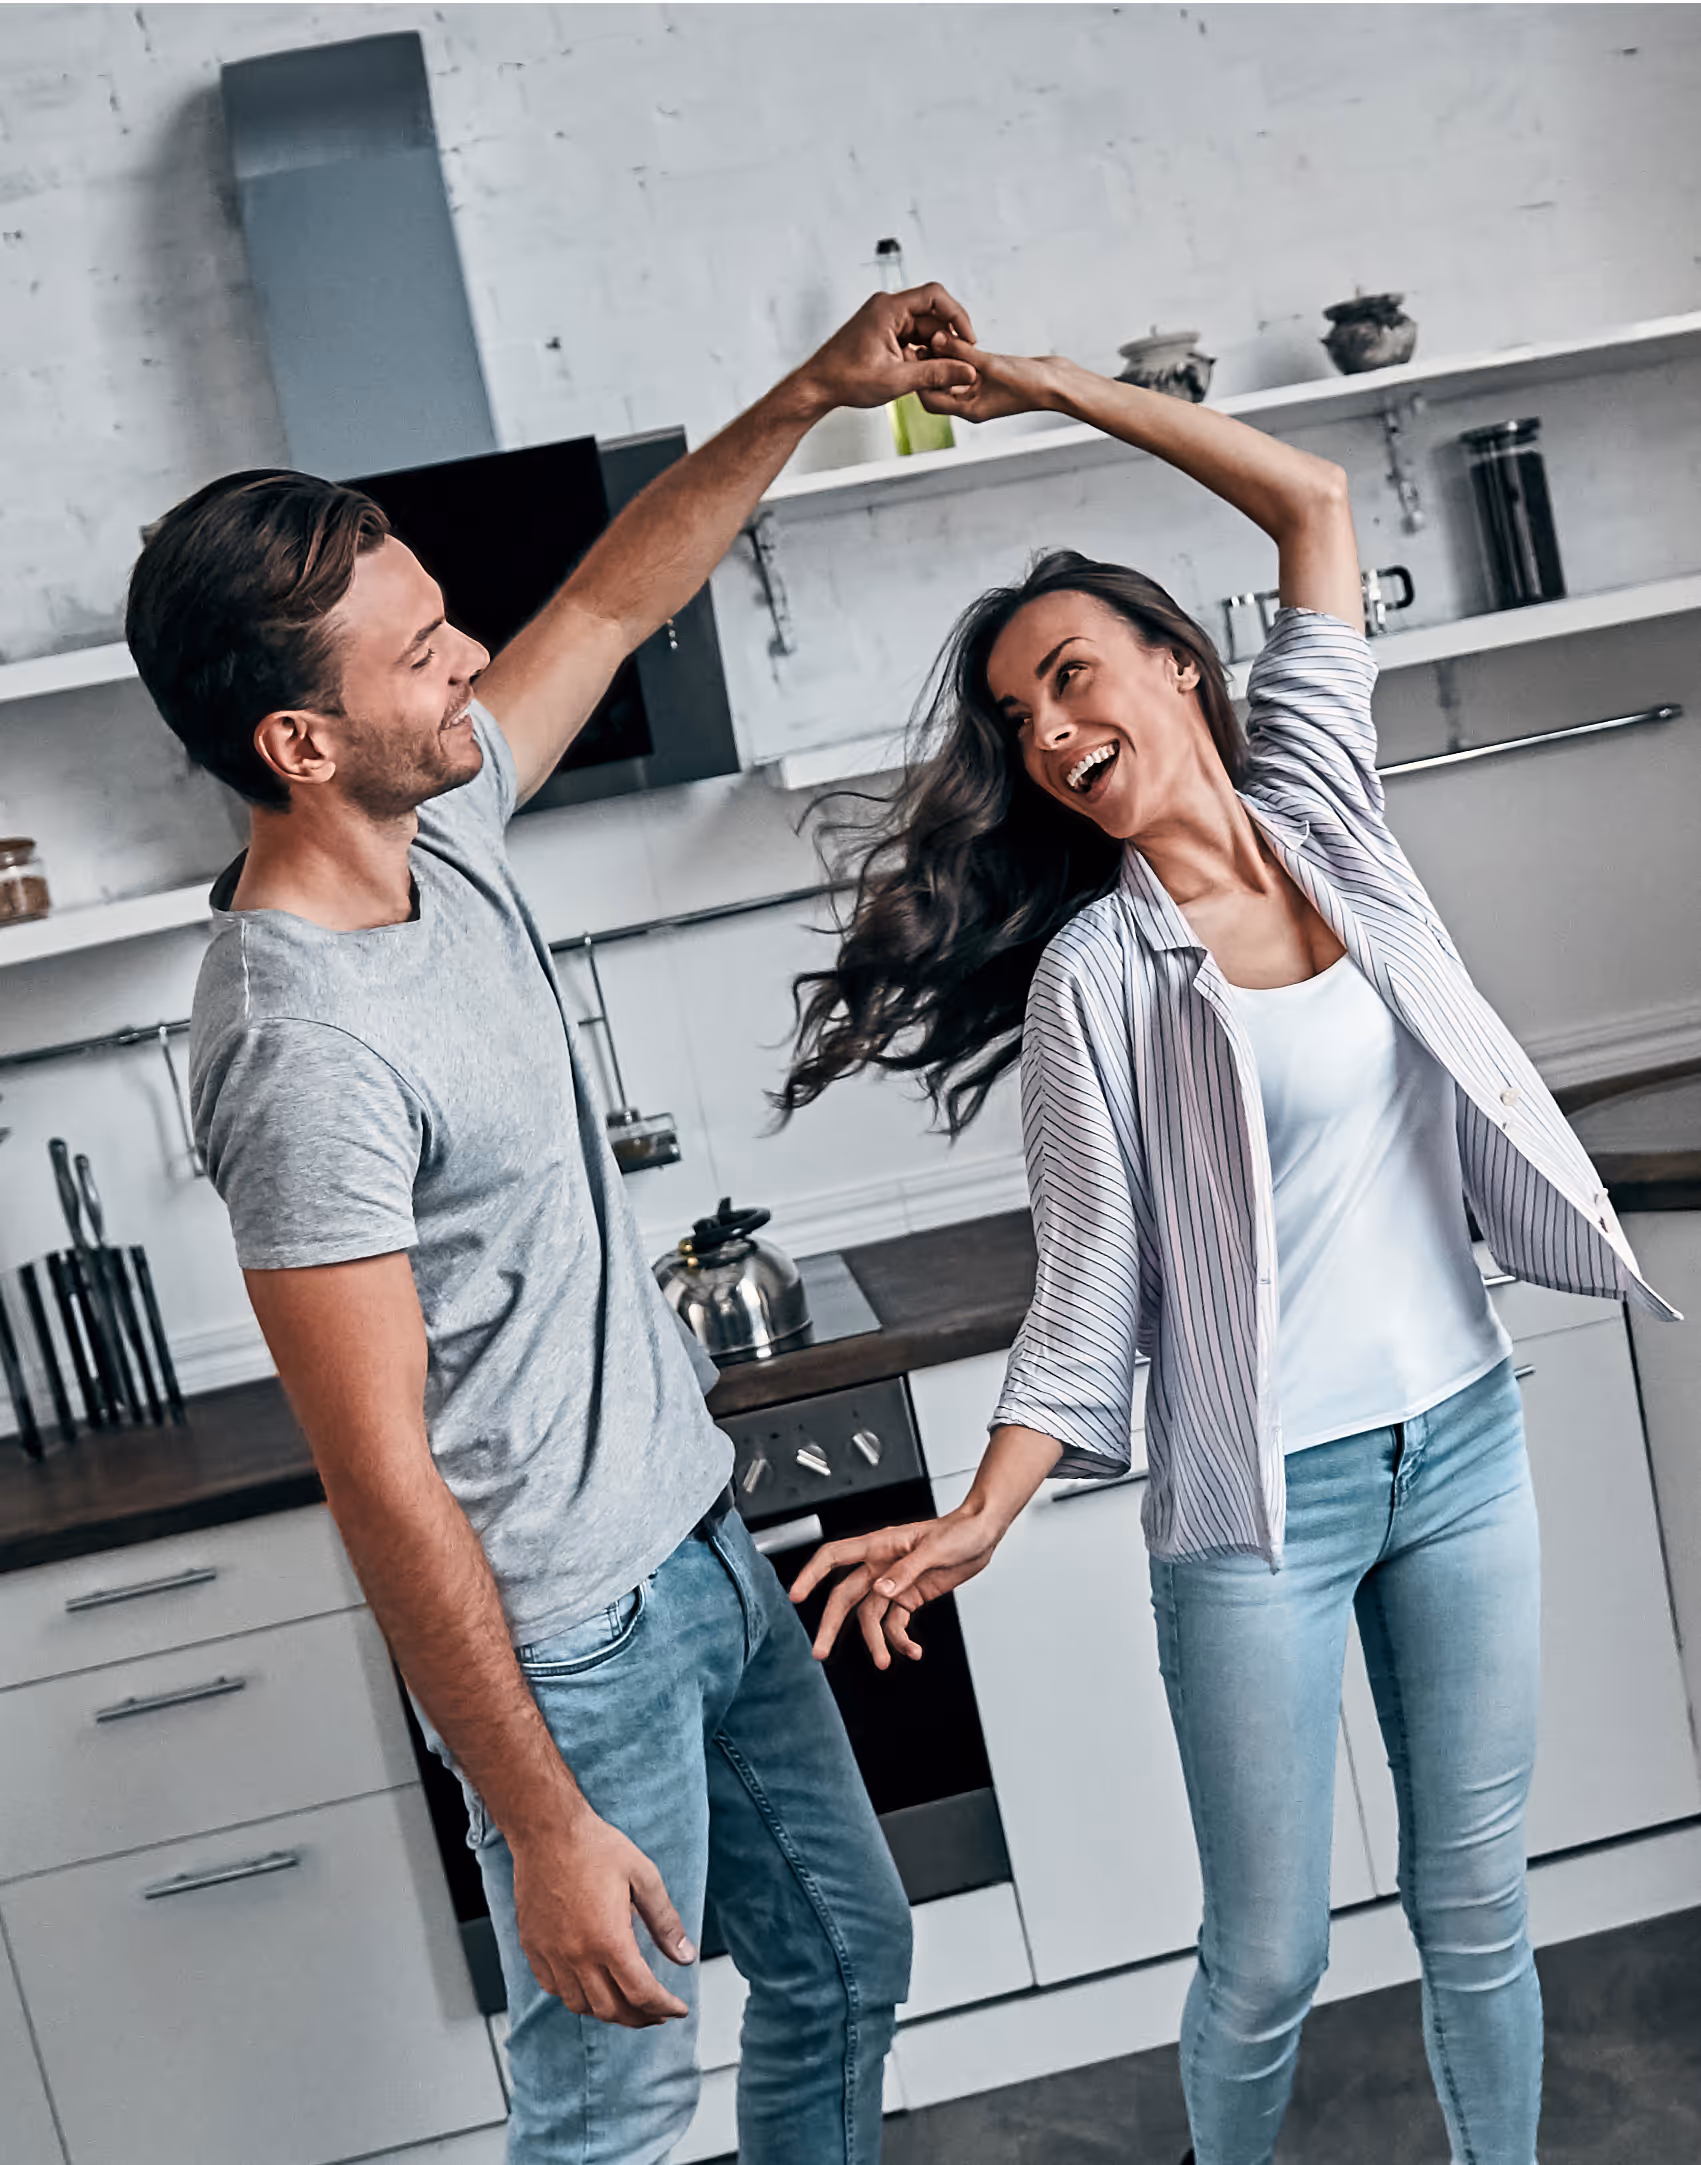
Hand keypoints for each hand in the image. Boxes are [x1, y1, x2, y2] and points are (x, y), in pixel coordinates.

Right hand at [511, 1804, 694, 2027]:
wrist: (546, 1830)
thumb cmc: (594, 1846)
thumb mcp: (644, 1876)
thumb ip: (665, 1921)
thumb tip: (685, 1956)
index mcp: (609, 1939)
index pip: (642, 1993)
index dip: (665, 2007)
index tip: (678, 2009)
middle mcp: (577, 1954)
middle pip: (612, 2009)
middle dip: (641, 2017)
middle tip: (657, 2011)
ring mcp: (551, 1954)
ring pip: (581, 2005)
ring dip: (608, 2011)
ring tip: (626, 2001)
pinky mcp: (533, 1947)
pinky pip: (553, 1988)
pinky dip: (575, 1996)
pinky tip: (588, 1985)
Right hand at [789, 1503, 1005, 1669]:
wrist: (982, 1535)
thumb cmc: (959, 1531)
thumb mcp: (934, 1549)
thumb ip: (905, 1571)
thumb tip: (880, 1590)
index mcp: (880, 1546)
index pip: (834, 1557)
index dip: (812, 1575)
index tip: (796, 1595)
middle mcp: (881, 1566)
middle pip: (845, 1597)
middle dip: (831, 1625)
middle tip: (820, 1651)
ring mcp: (894, 1583)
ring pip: (870, 1617)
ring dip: (875, 1641)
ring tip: (883, 1661)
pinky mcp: (910, 1597)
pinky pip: (896, 1623)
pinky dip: (901, 1639)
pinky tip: (912, 1651)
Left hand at [796, 284, 979, 414]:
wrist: (818, 386)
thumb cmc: (845, 378)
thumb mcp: (897, 379)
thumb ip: (936, 374)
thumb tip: (967, 372)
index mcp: (889, 308)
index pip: (935, 296)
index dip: (957, 315)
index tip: (968, 339)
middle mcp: (887, 308)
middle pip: (932, 314)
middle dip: (948, 338)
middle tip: (960, 364)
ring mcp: (884, 320)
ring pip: (923, 328)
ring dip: (936, 349)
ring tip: (942, 373)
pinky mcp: (883, 333)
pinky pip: (911, 337)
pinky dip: (922, 353)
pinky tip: (926, 373)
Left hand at [915, 336, 1068, 424]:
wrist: (1058, 383)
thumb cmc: (1031, 383)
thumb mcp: (992, 365)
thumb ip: (963, 352)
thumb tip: (936, 338)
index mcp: (968, 410)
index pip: (931, 398)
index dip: (918, 377)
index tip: (910, 354)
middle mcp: (971, 403)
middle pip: (937, 387)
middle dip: (927, 365)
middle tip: (915, 341)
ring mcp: (980, 392)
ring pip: (951, 375)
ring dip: (942, 357)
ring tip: (932, 334)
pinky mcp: (989, 379)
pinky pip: (965, 368)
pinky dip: (958, 355)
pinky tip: (953, 337)